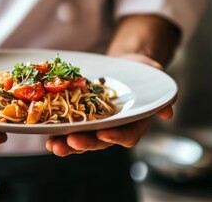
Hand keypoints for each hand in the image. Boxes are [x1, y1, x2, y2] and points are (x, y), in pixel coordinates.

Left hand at [45, 54, 174, 156]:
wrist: (124, 66)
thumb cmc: (142, 72)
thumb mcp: (155, 79)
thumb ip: (161, 95)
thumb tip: (167, 112)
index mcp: (133, 123)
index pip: (127, 135)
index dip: (116, 137)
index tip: (104, 134)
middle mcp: (113, 129)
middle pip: (99, 142)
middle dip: (85, 143)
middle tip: (72, 142)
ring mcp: (94, 126)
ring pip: (81, 139)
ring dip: (66, 144)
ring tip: (53, 146)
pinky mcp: (79, 118)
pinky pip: (67, 128)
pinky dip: (56, 133)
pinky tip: (44, 135)